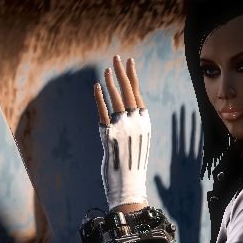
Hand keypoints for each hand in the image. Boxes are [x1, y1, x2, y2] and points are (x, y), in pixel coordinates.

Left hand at [93, 55, 150, 212]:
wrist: (129, 185)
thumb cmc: (132, 166)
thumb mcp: (138, 142)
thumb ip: (134, 126)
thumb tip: (127, 113)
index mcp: (145, 123)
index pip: (138, 94)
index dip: (133, 77)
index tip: (130, 63)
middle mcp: (136, 122)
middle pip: (128, 91)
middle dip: (123, 72)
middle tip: (118, 58)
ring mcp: (123, 127)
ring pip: (117, 98)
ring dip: (111, 81)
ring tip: (107, 69)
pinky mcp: (109, 134)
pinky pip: (103, 111)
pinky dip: (99, 98)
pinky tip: (96, 87)